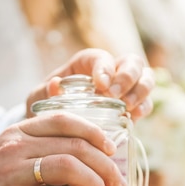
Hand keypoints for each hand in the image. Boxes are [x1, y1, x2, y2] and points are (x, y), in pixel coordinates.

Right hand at [0, 112, 127, 185]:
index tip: (112, 150)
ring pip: (69, 169)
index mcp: (17, 133)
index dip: (96, 133)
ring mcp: (11, 176)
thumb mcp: (6, 156)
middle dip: (106, 167)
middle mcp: (15, 148)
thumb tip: (84, 166)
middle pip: (75, 147)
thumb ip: (37, 151)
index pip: (65, 120)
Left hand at [26, 48, 154, 120]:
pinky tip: (133, 117)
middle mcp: (110, 71)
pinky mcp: (132, 107)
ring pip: (146, 79)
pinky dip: (143, 108)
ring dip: (140, 91)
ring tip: (127, 107)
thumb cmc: (46, 106)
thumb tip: (55, 85)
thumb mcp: (38, 97)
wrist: (54, 128)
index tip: (101, 85)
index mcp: (87, 64)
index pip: (101, 57)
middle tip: (114, 95)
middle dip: (128, 77)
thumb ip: (44, 92)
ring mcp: (125, 89)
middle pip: (132, 62)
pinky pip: (146, 103)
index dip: (105, 67)